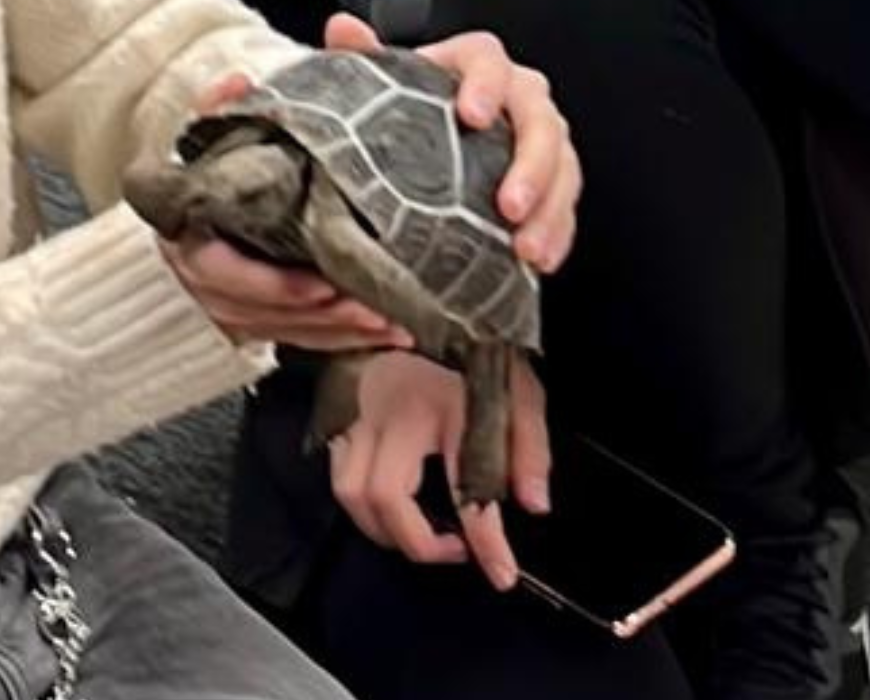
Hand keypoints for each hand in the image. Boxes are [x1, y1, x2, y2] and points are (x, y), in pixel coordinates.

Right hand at [177, 67, 412, 351]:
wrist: (223, 185)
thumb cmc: (229, 159)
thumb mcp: (224, 129)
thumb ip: (223, 107)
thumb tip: (236, 83)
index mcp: (188, 231)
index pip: (218, 272)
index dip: (269, 286)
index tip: (318, 287)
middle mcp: (203, 275)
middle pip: (258, 315)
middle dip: (317, 318)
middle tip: (370, 309)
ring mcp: (230, 304)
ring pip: (283, 333)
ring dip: (338, 333)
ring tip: (390, 324)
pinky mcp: (261, 320)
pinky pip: (301, 341)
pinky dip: (344, 342)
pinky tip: (387, 336)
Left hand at [326, 14, 579, 273]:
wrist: (430, 137)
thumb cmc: (412, 105)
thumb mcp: (384, 82)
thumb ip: (365, 55)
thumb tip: (343, 29)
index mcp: (476, 64)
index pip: (489, 60)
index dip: (486, 84)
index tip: (474, 115)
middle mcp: (518, 95)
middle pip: (540, 119)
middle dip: (532, 164)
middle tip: (509, 206)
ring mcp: (541, 137)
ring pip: (563, 165)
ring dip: (549, 208)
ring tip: (525, 248)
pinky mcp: (553, 178)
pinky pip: (566, 202)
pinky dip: (558, 232)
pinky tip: (540, 261)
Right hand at [329, 350, 549, 590]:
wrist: (419, 298)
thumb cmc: (468, 344)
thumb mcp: (514, 387)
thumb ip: (528, 445)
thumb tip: (533, 502)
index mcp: (443, 401)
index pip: (465, 485)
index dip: (486, 540)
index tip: (500, 571)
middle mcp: (391, 411)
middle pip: (382, 498)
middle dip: (418, 541)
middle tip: (455, 547)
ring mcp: (358, 412)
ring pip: (350, 493)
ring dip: (383, 528)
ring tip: (420, 531)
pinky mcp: (339, 413)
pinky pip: (336, 473)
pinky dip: (360, 502)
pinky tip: (388, 503)